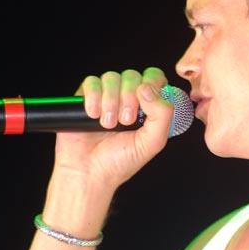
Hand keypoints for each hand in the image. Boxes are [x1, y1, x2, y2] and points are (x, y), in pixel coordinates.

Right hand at [52, 67, 173, 191]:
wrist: (89, 173)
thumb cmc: (120, 162)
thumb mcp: (152, 142)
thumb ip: (163, 114)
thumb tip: (148, 89)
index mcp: (147, 107)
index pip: (154, 78)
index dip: (152, 83)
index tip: (145, 100)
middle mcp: (127, 99)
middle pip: (132, 76)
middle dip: (129, 97)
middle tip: (125, 121)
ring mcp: (106, 97)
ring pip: (111, 77)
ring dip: (111, 100)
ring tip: (108, 124)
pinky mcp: (86, 98)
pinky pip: (91, 82)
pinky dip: (93, 97)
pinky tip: (93, 115)